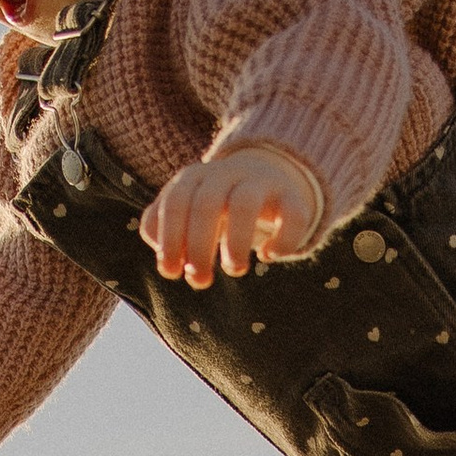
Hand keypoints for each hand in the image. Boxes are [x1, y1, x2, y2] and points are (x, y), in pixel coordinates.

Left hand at [138, 144, 320, 285]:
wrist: (266, 178)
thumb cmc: (215, 207)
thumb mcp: (184, 211)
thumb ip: (161, 228)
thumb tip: (162, 251)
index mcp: (195, 177)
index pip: (176, 202)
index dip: (170, 240)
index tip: (172, 272)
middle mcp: (227, 174)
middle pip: (207, 204)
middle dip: (198, 247)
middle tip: (200, 281)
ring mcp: (262, 182)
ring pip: (246, 204)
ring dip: (236, 244)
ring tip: (234, 270)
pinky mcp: (293, 197)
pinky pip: (293, 216)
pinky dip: (282, 241)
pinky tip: (270, 256)